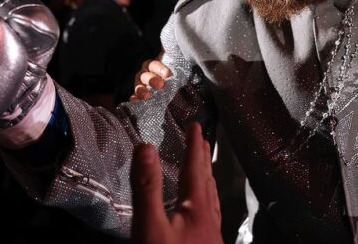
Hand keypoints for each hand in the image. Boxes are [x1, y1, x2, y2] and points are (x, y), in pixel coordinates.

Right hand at [130, 58, 170, 101]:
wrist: (167, 82)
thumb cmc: (170, 71)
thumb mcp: (173, 63)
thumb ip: (174, 56)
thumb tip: (181, 44)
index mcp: (152, 65)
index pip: (153, 65)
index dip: (159, 69)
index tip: (167, 74)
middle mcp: (144, 73)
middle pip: (145, 76)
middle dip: (152, 80)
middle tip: (161, 85)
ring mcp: (140, 84)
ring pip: (138, 85)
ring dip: (141, 90)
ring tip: (147, 95)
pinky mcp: (138, 95)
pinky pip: (133, 96)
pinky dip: (134, 98)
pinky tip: (135, 100)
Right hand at [130, 122, 222, 243]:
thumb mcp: (150, 225)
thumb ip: (147, 188)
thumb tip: (146, 147)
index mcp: (197, 206)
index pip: (195, 167)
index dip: (193, 145)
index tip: (195, 125)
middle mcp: (208, 217)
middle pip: (206, 181)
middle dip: (202, 159)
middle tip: (203, 141)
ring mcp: (211, 234)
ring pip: (211, 200)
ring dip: (206, 180)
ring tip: (206, 170)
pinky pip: (210, 216)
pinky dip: (207, 203)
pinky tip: (204, 212)